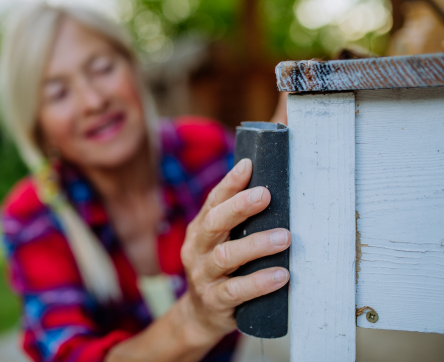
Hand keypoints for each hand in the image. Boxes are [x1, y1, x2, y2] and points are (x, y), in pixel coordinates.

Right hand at [179, 158, 290, 343]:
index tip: (248, 165)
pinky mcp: (214, 301)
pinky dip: (259, 282)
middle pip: (214, 223)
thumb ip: (237, 223)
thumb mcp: (221, 243)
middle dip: (239, 207)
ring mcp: (203, 276)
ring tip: (284, 237)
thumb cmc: (220, 271)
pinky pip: (236, 290)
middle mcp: (196, 249)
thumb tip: (270, 192)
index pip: (212, 202)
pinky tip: (281, 275)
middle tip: (265, 194)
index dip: (229, 183)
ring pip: (226, 256)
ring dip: (256, 245)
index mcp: (200, 230)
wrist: (200, 315)